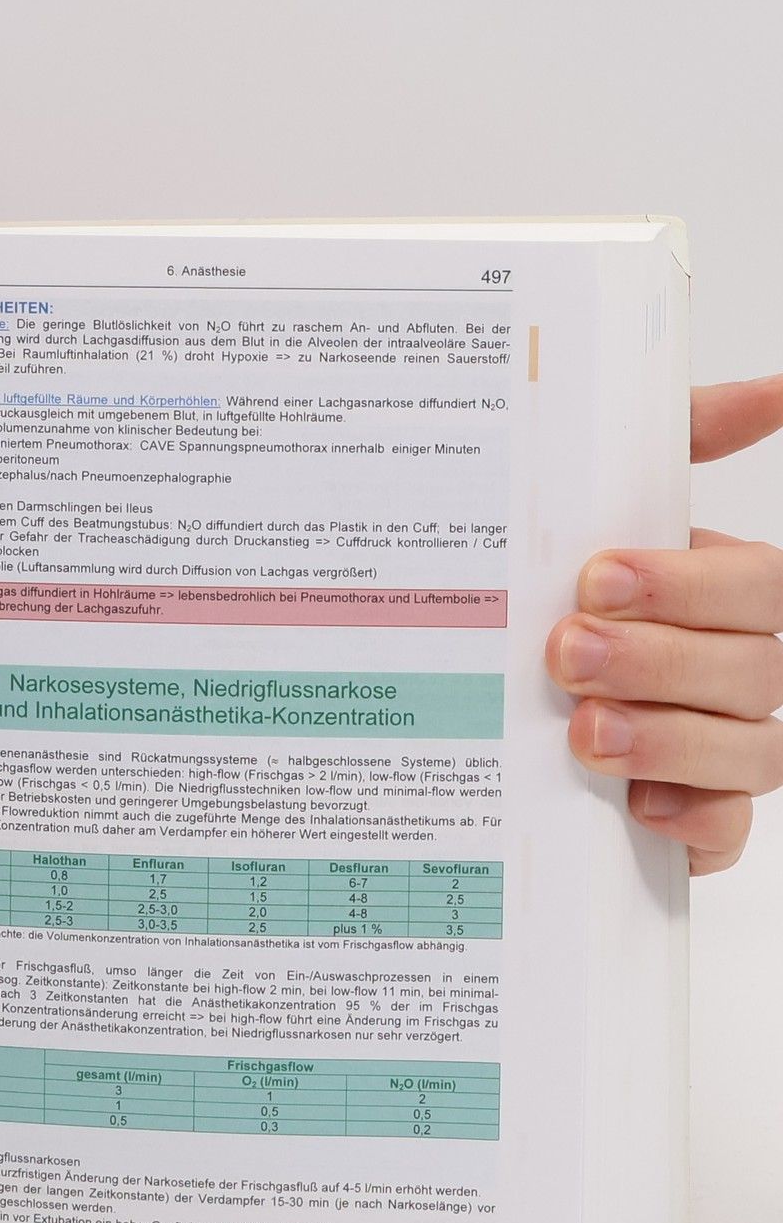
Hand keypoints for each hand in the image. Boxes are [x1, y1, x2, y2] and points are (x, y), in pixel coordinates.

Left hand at [547, 374, 782, 874]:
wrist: (471, 702)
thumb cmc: (555, 595)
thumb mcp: (592, 509)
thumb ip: (679, 441)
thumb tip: (774, 389)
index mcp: (726, 595)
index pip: (759, 585)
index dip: (688, 584)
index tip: (594, 579)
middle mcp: (738, 673)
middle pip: (753, 669)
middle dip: (658, 660)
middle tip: (564, 652)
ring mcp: (721, 751)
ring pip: (751, 751)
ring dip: (670, 740)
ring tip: (584, 732)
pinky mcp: (692, 823)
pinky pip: (726, 833)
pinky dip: (695, 822)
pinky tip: (642, 808)